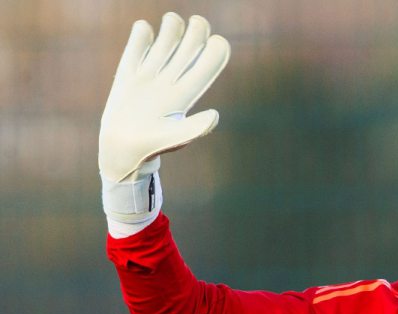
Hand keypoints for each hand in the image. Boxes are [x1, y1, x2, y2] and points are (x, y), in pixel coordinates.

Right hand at [99, 12, 229, 182]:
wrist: (121, 149)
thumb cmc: (151, 147)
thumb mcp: (174, 139)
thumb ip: (194, 128)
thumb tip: (215, 115)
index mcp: (186, 94)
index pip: (207, 66)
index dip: (216, 51)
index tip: (216, 40)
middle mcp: (171, 81)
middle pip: (190, 48)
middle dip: (197, 31)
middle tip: (196, 23)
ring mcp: (150, 76)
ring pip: (166, 42)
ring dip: (172, 27)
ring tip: (172, 22)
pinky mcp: (128, 73)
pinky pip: (137, 46)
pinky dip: (142, 34)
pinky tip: (145, 31)